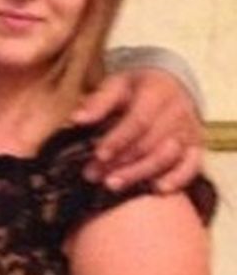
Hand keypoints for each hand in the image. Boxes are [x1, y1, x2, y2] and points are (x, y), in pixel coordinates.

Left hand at [71, 69, 203, 192]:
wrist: (170, 85)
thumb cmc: (137, 88)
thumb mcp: (116, 85)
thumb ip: (99, 102)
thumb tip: (77, 119)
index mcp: (158, 92)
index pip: (138, 121)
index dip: (118, 140)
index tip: (98, 155)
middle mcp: (178, 113)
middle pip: (150, 143)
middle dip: (121, 162)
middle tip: (93, 174)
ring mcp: (189, 131)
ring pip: (167, 158)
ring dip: (139, 174)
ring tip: (111, 184)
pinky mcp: (196, 147)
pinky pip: (192, 166)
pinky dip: (177, 179)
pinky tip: (156, 189)